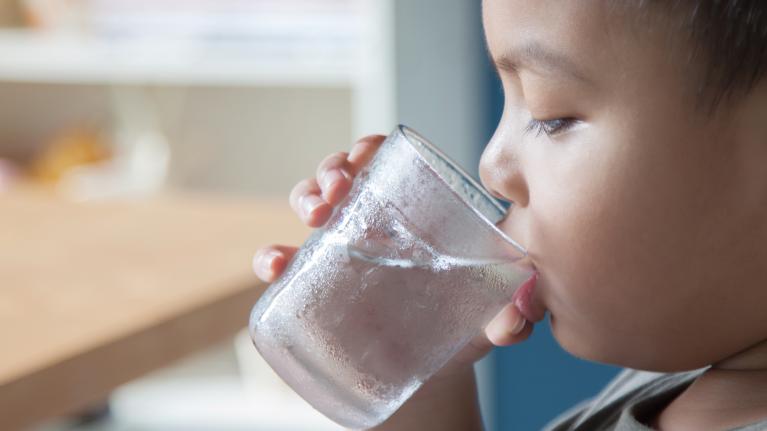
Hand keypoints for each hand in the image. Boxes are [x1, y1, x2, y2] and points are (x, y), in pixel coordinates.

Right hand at [252, 134, 532, 391]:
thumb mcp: (485, 319)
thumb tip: (518, 319)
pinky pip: (282, 263)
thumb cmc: (458, 330)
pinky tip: (277, 264)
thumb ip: (509, 317)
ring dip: (306, 196)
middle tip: (339, 188)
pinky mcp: (313, 287)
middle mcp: (371, 225)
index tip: (366, 154)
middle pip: (342, 175)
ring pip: (310, 204)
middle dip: (333, 168)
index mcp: (411, 215)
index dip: (368, 148)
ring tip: (316, 214)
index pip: (384, 164)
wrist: (425, 375)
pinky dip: (270, 257)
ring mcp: (339, 254)